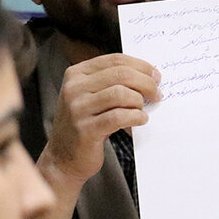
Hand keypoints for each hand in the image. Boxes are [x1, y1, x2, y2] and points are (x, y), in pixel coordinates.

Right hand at [42, 53, 160, 182]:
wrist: (62, 158)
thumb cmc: (84, 124)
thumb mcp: (90, 96)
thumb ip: (111, 82)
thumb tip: (148, 75)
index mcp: (76, 74)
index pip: (115, 60)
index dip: (140, 66)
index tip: (155, 75)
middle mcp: (74, 88)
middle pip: (121, 74)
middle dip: (145, 83)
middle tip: (156, 93)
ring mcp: (77, 109)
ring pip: (121, 94)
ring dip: (139, 101)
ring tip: (142, 109)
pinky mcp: (85, 130)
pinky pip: (118, 117)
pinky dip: (135, 117)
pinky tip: (140, 120)